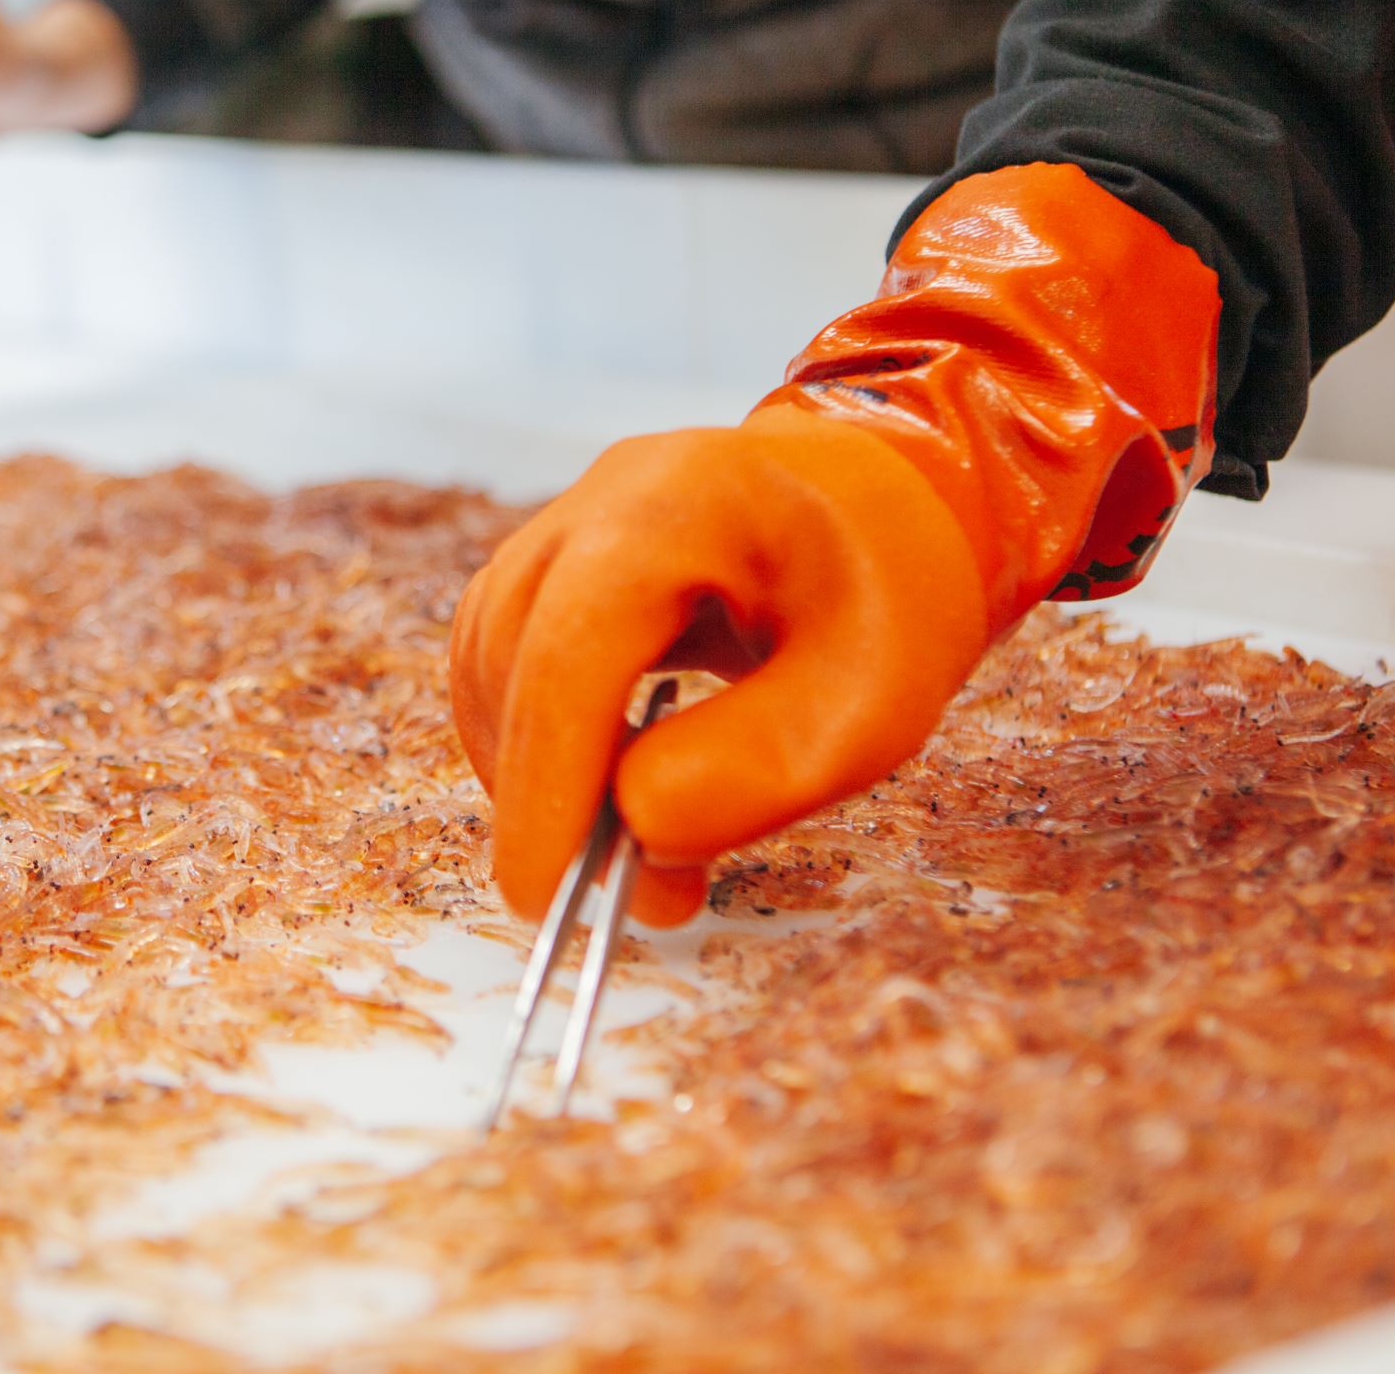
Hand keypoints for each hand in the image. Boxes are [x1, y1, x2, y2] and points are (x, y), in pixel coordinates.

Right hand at [454, 164, 1223, 923]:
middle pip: (510, 652)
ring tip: (622, 854)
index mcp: (681, 505)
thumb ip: (758, 766)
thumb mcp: (873, 698)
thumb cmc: (895, 590)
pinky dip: (537, 737)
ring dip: (530, 768)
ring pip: (493, 658)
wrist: (902, 499)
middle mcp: (603, 498)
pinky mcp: (563, 562)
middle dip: (539, 789)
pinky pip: (512, 656)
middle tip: (613, 896)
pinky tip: (601, 794)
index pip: (571, 650)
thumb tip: (634, 825)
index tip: (544, 895)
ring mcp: (572, 521)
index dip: (546, 778)